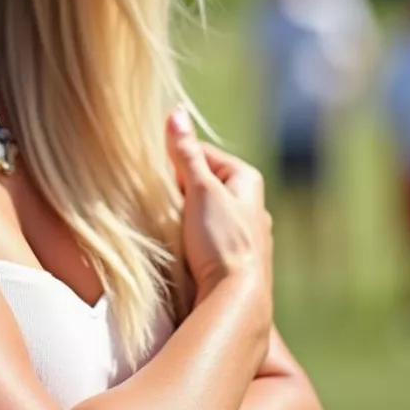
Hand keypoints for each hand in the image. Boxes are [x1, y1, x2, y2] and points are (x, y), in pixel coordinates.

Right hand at [166, 108, 272, 309]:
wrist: (236, 298)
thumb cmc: (221, 241)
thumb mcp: (200, 190)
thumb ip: (186, 153)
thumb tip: (177, 111)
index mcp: (247, 180)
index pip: (202, 155)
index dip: (177, 162)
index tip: (160, 176)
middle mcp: (250, 204)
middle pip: (202, 183)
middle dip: (180, 189)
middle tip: (161, 200)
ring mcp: (243, 233)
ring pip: (203, 210)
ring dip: (183, 214)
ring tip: (168, 225)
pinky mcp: (233, 257)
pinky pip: (205, 235)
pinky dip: (190, 235)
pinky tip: (180, 246)